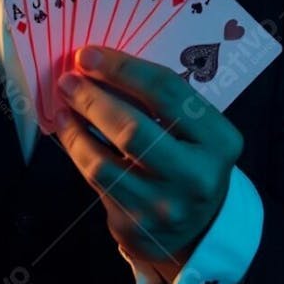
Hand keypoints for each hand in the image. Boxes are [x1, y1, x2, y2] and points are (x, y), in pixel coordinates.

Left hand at [55, 45, 243, 283]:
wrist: (200, 228)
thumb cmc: (191, 160)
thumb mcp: (195, 130)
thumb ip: (160, 101)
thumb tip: (100, 65)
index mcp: (219, 141)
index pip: (167, 93)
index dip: (122, 69)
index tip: (88, 55)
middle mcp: (197, 177)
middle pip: (132, 129)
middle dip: (93, 98)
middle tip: (69, 79)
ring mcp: (165, 207)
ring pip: (104, 162)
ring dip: (76, 126)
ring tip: (64, 103)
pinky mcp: (136, 226)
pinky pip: (95, 181)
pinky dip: (77, 149)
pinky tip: (69, 130)